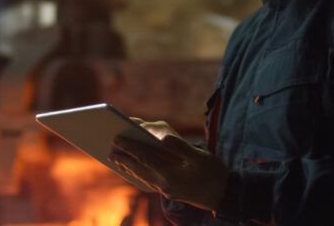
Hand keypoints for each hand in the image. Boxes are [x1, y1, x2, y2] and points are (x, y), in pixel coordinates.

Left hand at [109, 118, 228, 210]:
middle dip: (124, 159)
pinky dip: (139, 174)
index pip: (145, 158)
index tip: (117, 139)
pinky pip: (149, 182)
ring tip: (116, 160)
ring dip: (128, 168)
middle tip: (109, 150)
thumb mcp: (200, 157)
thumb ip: (180, 147)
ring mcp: (167, 190)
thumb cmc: (214, 173)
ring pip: (142, 177)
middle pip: (139, 169)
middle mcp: (165, 185)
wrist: (224, 196)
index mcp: (171, 174)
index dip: (130, 148)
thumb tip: (163, 138)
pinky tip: (135, 171)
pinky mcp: (170, 192)